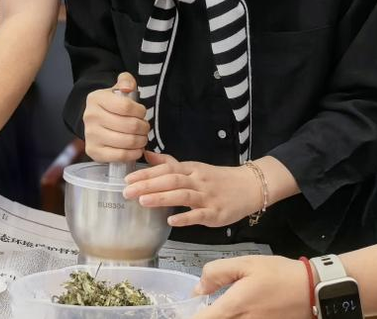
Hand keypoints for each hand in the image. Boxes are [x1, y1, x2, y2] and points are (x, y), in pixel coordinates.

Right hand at [83, 72, 149, 162]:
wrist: (95, 120)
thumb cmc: (112, 104)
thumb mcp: (119, 88)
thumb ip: (126, 81)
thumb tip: (128, 87)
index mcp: (96, 99)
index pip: (126, 106)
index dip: (140, 111)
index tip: (142, 113)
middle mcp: (90, 117)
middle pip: (129, 125)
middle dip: (143, 127)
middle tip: (145, 127)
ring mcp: (91, 135)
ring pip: (127, 141)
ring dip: (141, 140)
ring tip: (142, 137)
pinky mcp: (93, 151)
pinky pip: (119, 156)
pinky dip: (133, 154)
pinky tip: (137, 149)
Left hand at [123, 151, 261, 227]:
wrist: (250, 186)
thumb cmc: (218, 179)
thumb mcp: (194, 168)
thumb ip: (169, 163)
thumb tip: (146, 154)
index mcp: (191, 170)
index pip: (166, 169)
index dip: (146, 174)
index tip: (127, 179)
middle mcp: (198, 181)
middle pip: (171, 180)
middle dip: (148, 185)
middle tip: (127, 191)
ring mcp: (207, 197)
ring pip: (183, 195)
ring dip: (162, 198)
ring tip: (143, 201)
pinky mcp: (216, 213)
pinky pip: (199, 215)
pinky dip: (185, 218)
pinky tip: (171, 221)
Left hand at [192, 255, 312, 318]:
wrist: (312, 291)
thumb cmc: (280, 275)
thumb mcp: (247, 263)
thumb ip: (218, 273)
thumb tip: (198, 288)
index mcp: (235, 306)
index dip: (190, 316)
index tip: (186, 310)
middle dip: (207, 315)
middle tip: (206, 305)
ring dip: (222, 316)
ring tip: (222, 306)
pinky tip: (238, 311)